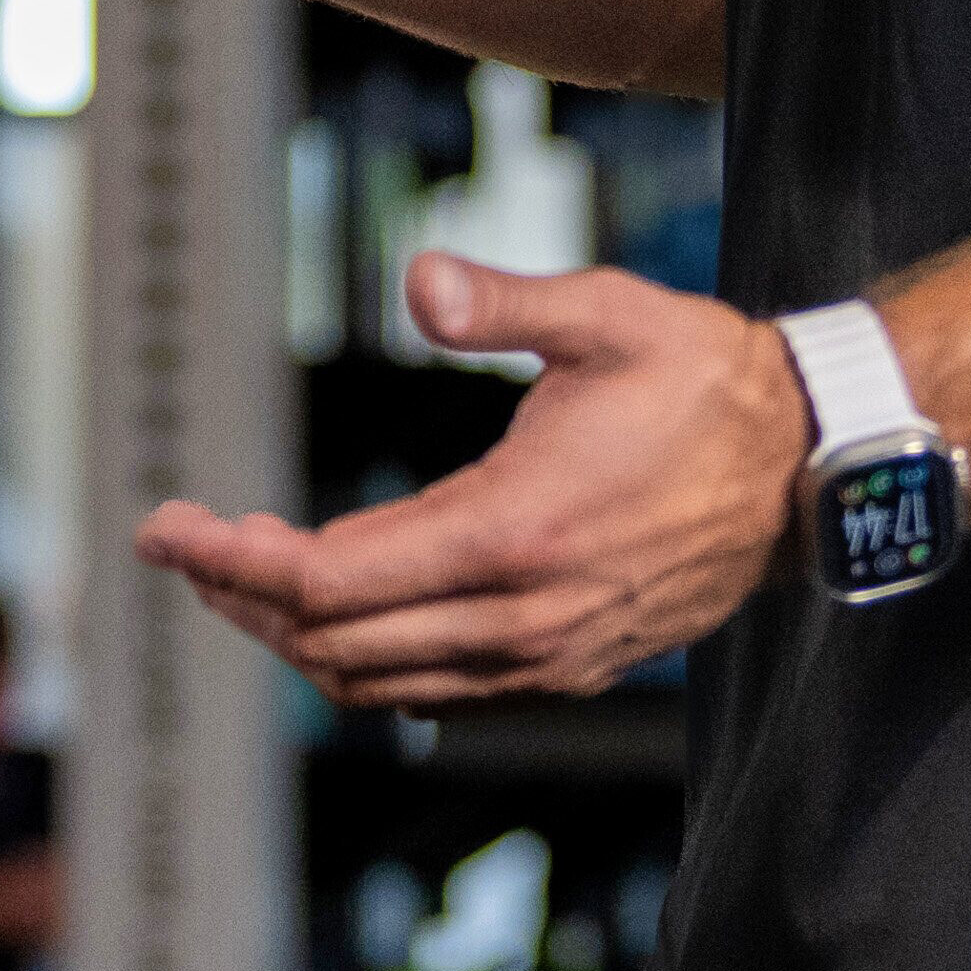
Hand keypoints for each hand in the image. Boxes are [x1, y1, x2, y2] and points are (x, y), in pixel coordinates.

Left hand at [134, 257, 803, 705]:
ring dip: (298, 636)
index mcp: (511, 532)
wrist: (805, 468)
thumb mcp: (606, 315)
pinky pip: (434, 693)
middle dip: (242, 598)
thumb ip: (501, 301)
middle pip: (330, 644)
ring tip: (253, 574)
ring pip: (375, 683)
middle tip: (196, 543)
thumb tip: (421, 278)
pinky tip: (345, 605)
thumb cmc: (702, 382)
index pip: (325, 581)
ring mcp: (545, 655)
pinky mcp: (567, 669)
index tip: (165, 529)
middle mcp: (519, 615)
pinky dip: (366, 660)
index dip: (229, 560)